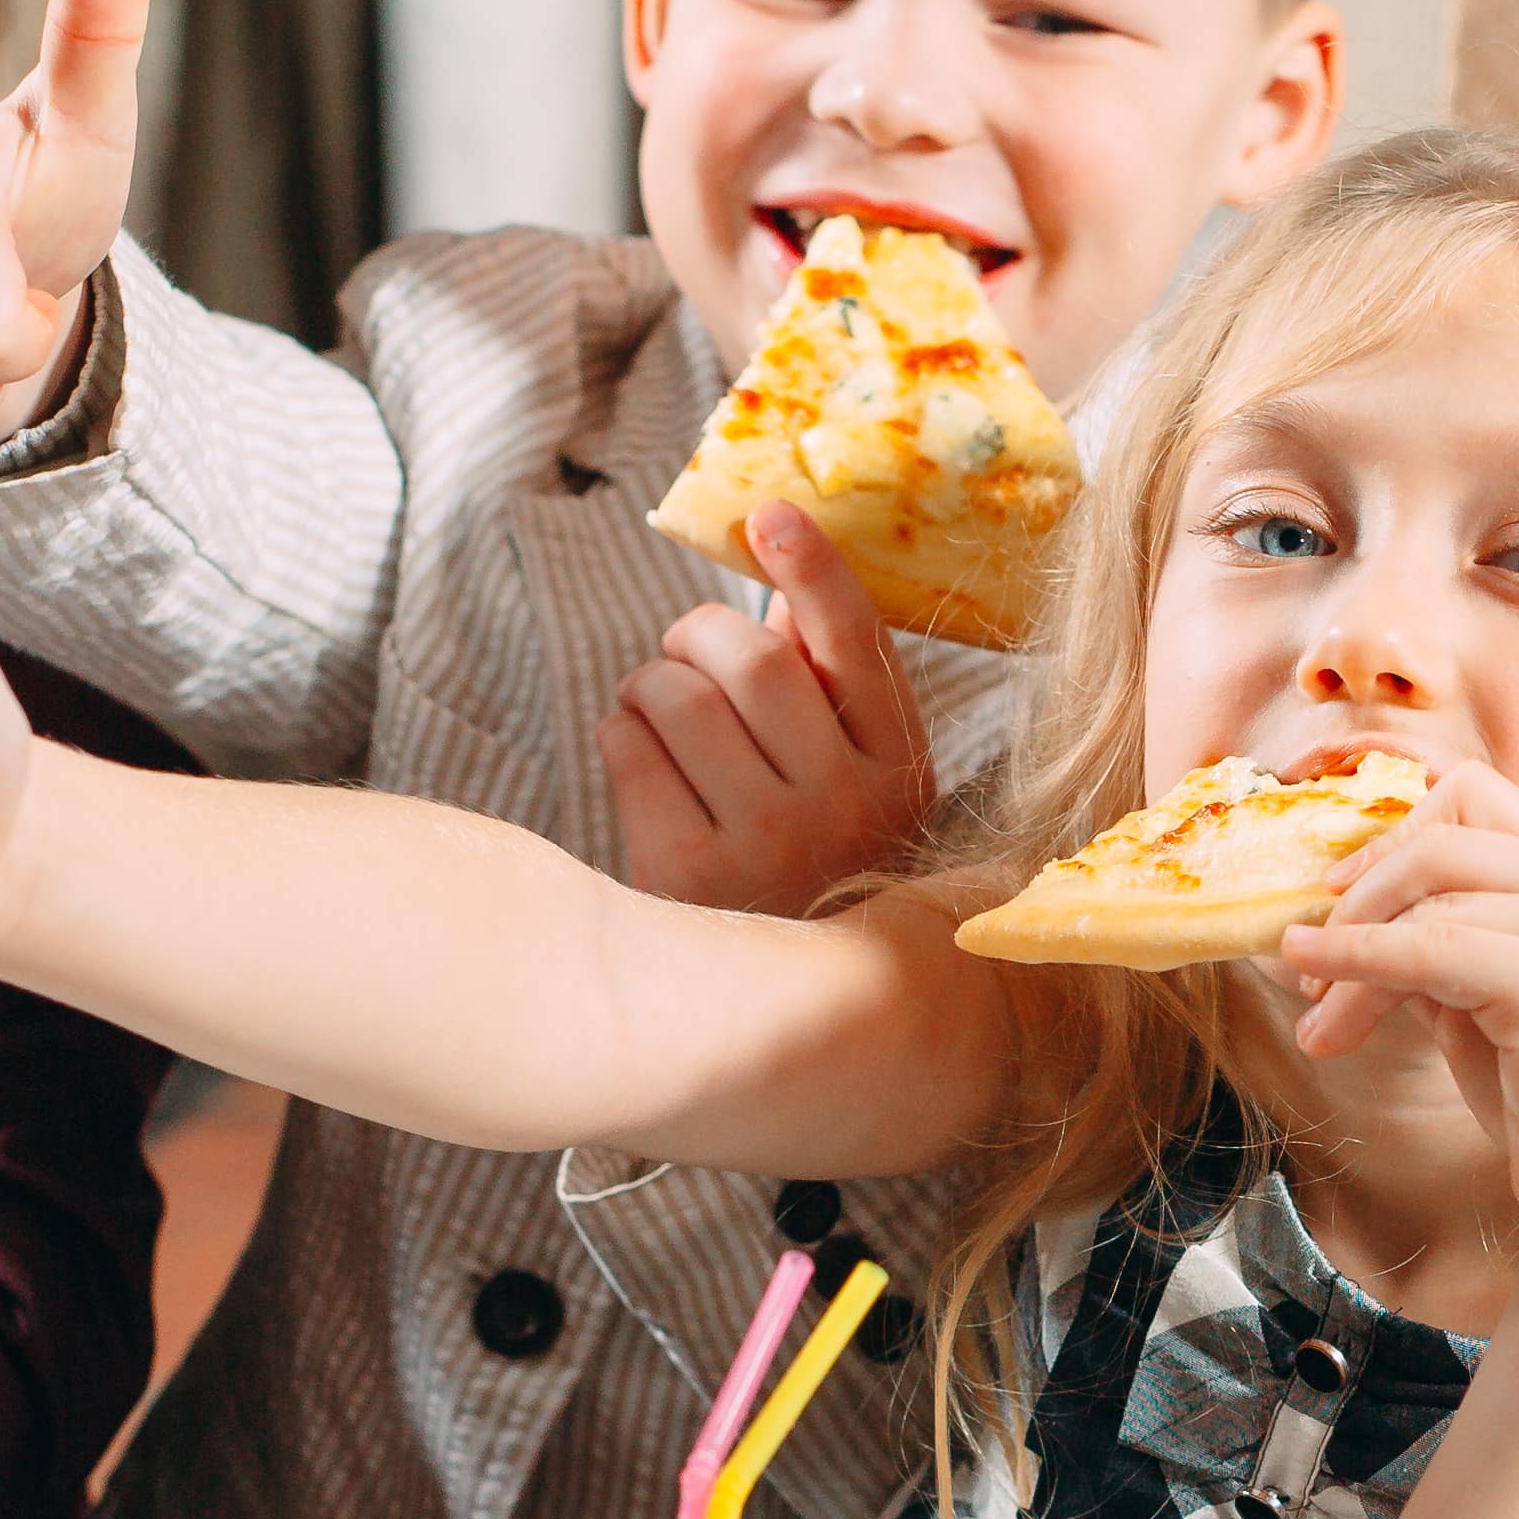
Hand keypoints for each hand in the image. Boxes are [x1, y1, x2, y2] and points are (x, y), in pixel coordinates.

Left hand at [597, 505, 933, 913]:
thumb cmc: (809, 864)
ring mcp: (770, 844)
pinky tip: (637, 756)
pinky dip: (620, 732)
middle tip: (682, 648)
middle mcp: (846, 807)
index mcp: (898, 769)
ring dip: (649, 683)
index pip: (857, 643)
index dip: (813, 566)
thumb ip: (827, 693)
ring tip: (653, 707)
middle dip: (697, 632)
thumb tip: (777, 591)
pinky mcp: (689, 875)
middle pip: (753, 659)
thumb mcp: (853, 785)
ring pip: (681, 697)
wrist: (774, 1004)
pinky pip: (631, 748)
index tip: (769, 514)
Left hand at [1280, 767, 1518, 1279]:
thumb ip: (1435, 939)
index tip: (1337, 892)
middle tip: (1306, 957)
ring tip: (1320, 1023)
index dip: (1394, 835)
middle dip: (1358, 895)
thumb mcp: (1485, 999)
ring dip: (1349, 960)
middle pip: (1442, 839)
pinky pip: (1424, 949)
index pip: (1474, 798)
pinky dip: (1355, 962)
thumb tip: (1324, 911)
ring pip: (1426, 903)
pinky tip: (1317, 987)